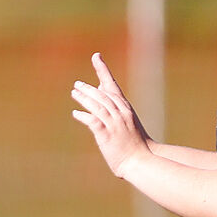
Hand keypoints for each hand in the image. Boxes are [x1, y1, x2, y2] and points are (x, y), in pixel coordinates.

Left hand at [70, 53, 149, 176]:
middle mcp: (120, 113)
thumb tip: (106, 101)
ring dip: (84, 98)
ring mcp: (114, 123)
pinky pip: (93, 121)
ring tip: (74, 93)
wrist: (142, 160)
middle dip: (89, 88)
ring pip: (97, 105)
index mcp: (125, 109)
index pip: (112, 85)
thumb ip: (116, 110)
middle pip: (102, 94)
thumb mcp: (127, 123)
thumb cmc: (135, 144)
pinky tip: (76, 114)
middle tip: (77, 84)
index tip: (96, 57)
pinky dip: (84, 116)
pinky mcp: (107, 135)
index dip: (103, 70)